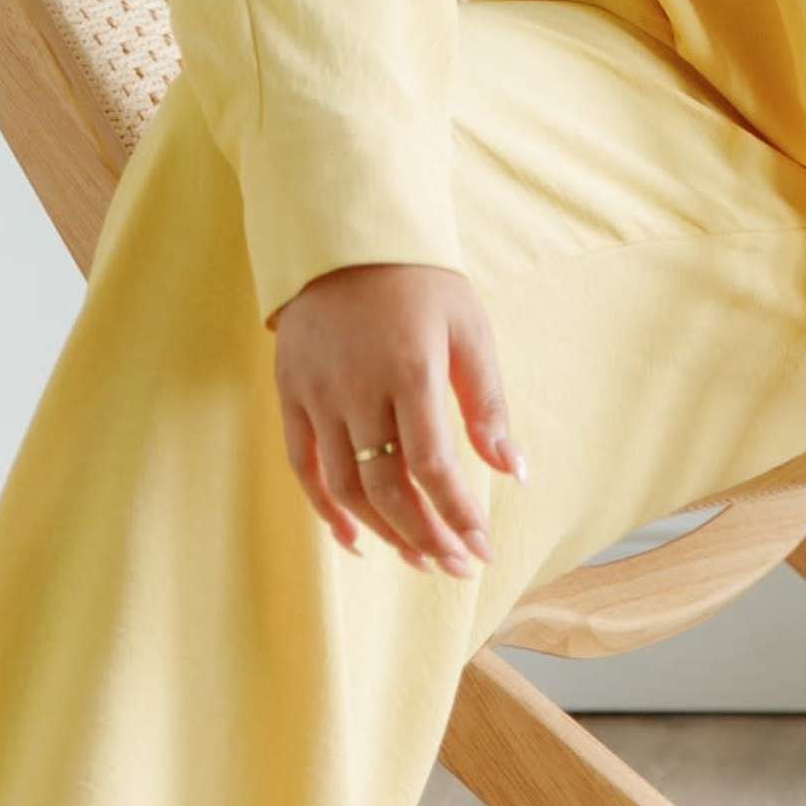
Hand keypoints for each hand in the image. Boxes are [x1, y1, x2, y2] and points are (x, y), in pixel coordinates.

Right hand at [269, 261, 522, 575]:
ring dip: (384, 533)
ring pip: (345, 486)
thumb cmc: (419, 282)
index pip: (432, 464)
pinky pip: (304, 468)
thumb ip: (487, 403)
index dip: (456, 514)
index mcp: (409, 369)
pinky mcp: (290, 395)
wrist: (343, 238)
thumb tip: (516, 471)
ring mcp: (317, 394)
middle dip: (426, 537)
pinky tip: (356, 541)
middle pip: (387, 486)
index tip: (480, 546)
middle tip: (455, 567)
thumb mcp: (468, 328)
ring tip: (419, 559)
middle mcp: (356, 388)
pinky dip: (327, 511)